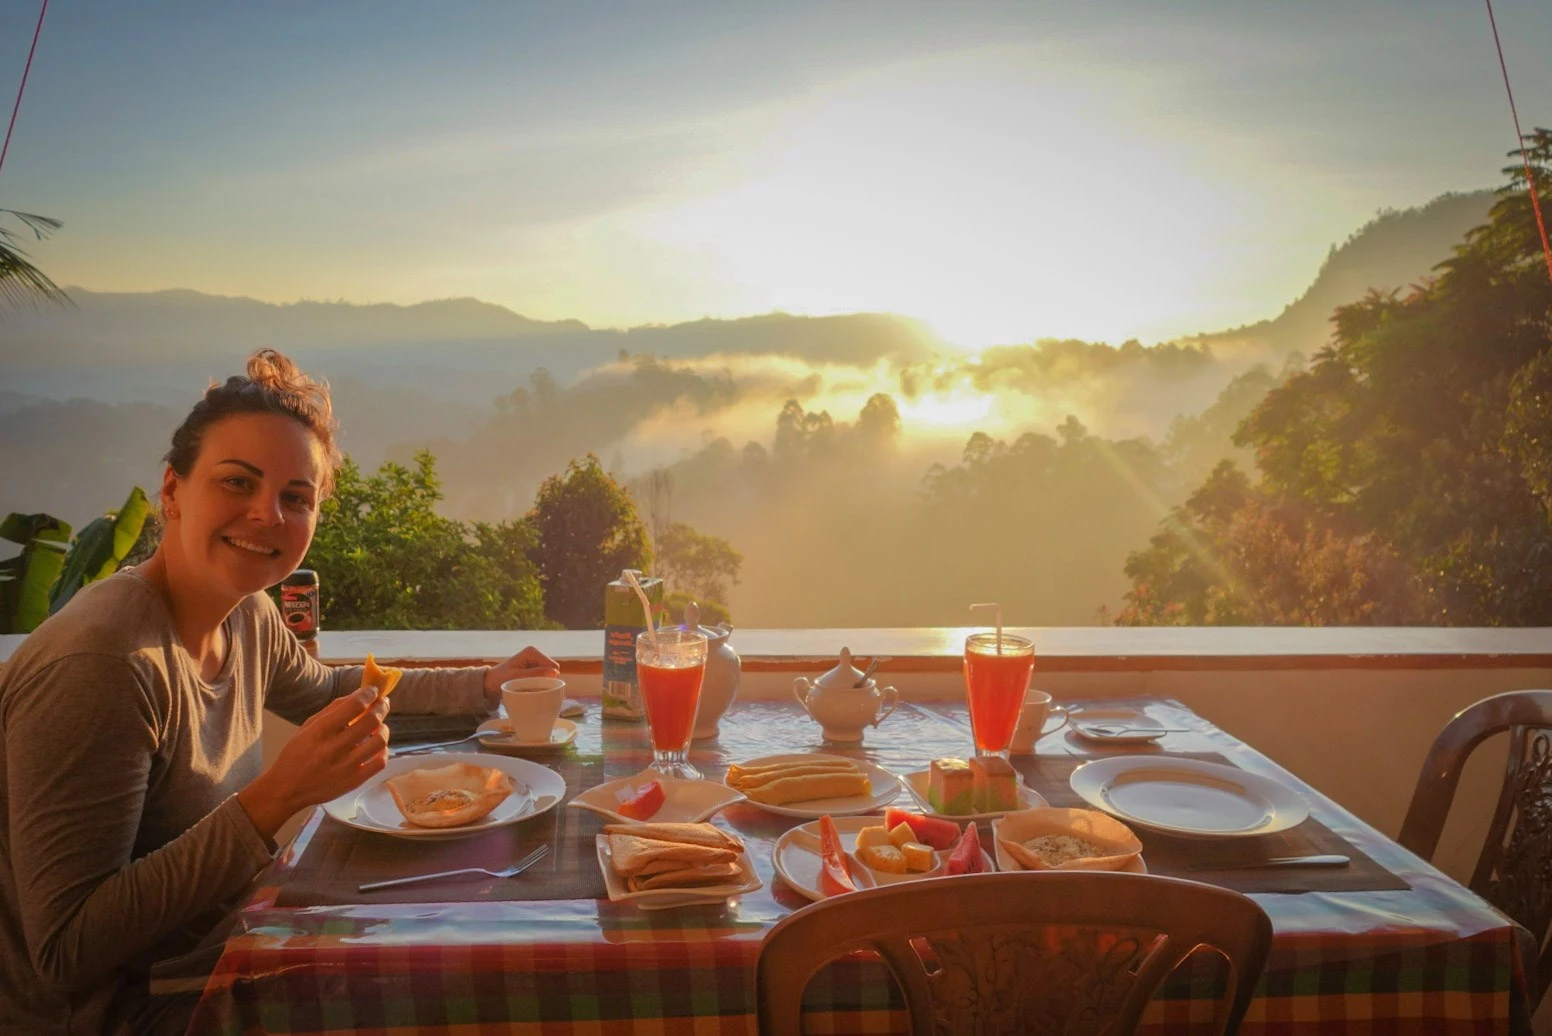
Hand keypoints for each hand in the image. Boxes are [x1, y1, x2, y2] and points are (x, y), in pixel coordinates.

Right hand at [238, 686, 389, 837]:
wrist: (287, 789)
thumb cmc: (297, 754)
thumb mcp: (308, 726)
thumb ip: (333, 710)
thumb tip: (358, 695)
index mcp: (321, 731)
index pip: (354, 706)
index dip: (368, 693)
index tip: (373, 690)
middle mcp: (335, 748)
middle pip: (371, 721)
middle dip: (381, 706)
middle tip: (382, 702)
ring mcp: (346, 767)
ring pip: (379, 741)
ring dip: (383, 728)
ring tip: (379, 726)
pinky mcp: (354, 782)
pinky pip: (380, 763)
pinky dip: (383, 751)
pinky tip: (376, 746)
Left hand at [482, 646, 561, 706]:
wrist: (490, 683)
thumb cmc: (501, 679)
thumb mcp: (517, 678)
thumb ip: (535, 675)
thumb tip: (554, 672)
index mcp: (532, 652)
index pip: (553, 667)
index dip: (548, 678)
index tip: (536, 686)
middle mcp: (536, 653)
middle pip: (553, 670)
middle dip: (546, 680)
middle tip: (531, 688)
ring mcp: (535, 661)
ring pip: (550, 675)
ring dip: (542, 683)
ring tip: (529, 688)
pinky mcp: (534, 667)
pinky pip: (545, 677)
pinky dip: (540, 684)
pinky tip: (530, 687)